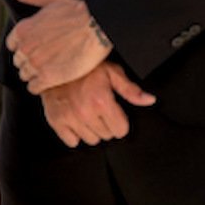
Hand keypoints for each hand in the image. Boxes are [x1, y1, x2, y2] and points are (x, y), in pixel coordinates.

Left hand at [4, 0, 112, 93]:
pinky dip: (39, 86)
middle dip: (29, 61)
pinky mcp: (48, 78)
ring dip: (34, 74)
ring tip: (49, 70)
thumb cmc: (76, 11)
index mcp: (23, 30)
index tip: (35, 47)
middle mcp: (25, 48)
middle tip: (45, 59)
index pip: (12, 45)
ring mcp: (36, 64)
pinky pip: (34, 88)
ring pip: (25, 75)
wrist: (97, 27)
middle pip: (19, 61)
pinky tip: (51, 80)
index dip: (24, 47)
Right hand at [40, 62, 154, 147]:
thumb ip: (130, 89)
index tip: (113, 111)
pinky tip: (75, 119)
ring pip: (91, 140)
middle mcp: (85, 112)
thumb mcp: (111, 72)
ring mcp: (69, 118)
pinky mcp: (56, 121)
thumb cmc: (84, 66)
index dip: (120, 120)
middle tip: (98, 108)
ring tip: (86, 112)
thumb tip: (149, 100)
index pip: (121, 130)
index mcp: (101, 101)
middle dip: (105, 124)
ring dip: (91, 129)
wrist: (55, 62)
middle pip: (106, 136)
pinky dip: (74, 133)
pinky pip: (72, 141)